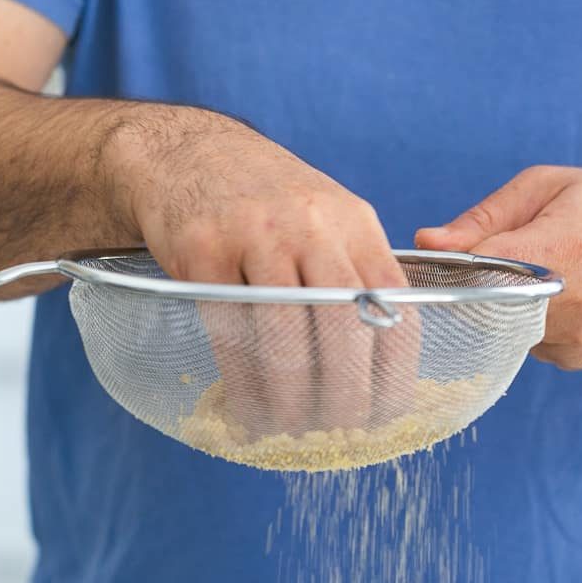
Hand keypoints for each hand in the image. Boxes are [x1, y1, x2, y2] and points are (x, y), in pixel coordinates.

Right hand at [106, 106, 415, 434]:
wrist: (186, 151)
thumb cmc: (267, 201)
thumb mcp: (328, 217)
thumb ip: (358, 274)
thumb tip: (384, 364)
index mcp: (356, 224)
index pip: (395, 308)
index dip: (396, 374)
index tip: (386, 415)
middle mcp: (311, 225)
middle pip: (344, 329)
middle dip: (346, 396)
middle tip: (339, 432)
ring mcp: (254, 236)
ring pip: (285, 337)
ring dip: (290, 399)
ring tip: (290, 428)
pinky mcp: (201, 251)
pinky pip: (229, 335)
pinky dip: (243, 384)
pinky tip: (248, 408)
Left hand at [416, 166, 581, 369]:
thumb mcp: (554, 187)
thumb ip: (486, 216)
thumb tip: (429, 242)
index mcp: (563, 248)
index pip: (476, 266)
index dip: (450, 263)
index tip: (437, 260)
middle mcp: (569, 303)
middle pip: (482, 302)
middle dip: (478, 282)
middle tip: (498, 262)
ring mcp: (573, 339)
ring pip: (501, 326)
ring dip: (504, 303)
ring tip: (544, 275)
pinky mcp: (574, 360)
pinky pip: (526, 343)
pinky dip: (529, 322)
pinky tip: (560, 299)